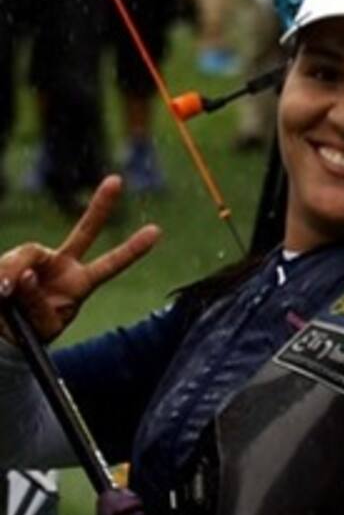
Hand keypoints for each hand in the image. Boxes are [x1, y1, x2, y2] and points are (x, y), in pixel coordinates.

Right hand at [0, 176, 159, 344]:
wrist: (2, 333)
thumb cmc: (27, 332)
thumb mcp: (41, 326)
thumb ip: (36, 302)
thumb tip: (25, 275)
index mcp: (80, 283)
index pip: (110, 265)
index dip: (132, 250)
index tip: (157, 231)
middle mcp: (62, 266)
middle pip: (85, 232)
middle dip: (101, 207)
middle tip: (117, 181)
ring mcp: (36, 260)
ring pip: (29, 253)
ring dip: (15, 271)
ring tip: (6, 293)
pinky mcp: (9, 262)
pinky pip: (6, 265)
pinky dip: (2, 274)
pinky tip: (2, 289)